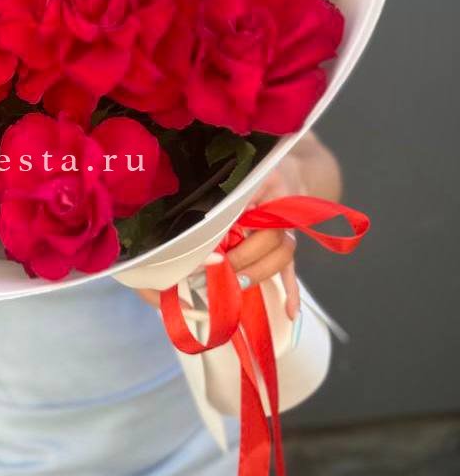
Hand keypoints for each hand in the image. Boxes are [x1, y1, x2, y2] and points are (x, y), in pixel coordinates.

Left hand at [131, 134, 339, 320]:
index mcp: (262, 183)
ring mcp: (288, 226)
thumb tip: (181, 227)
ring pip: (283, 253)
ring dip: (260, 272)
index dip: (231, 231)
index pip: (250, 210)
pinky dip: (291, 291)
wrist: (284, 164)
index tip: (213, 251)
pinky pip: (293, 268)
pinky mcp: (288, 242)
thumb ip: (212, 194)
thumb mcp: (228, 173)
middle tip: (220, 270)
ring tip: (237, 285)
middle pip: (270, 238)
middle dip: (244, 258)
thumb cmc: (245, 168)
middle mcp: (279, 205)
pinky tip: (289, 312)